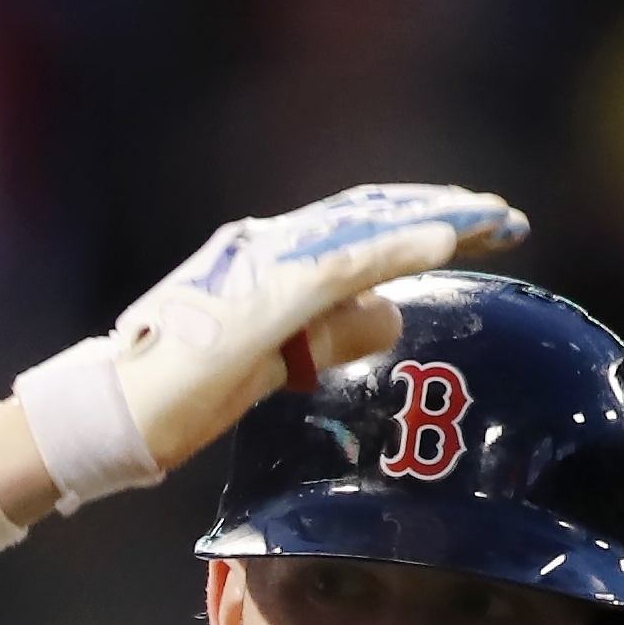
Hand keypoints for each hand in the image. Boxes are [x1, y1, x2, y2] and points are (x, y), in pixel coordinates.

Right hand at [12, 184, 528, 513]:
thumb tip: (391, 317)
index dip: (414, 224)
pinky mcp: (272, 295)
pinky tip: (445, 240)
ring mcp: (269, 266)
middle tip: (501, 216)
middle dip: (440, 213)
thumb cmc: (182, 394)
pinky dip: (399, 249)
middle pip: (370, 219)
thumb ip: (329, 336)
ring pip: (367, 231)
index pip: (355, 231)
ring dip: (436, 222)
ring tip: (492, 219)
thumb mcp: (273, 362)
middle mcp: (267, 247)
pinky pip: (348, 264)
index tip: (468, 228)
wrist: (122, 411)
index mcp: (268, 262)